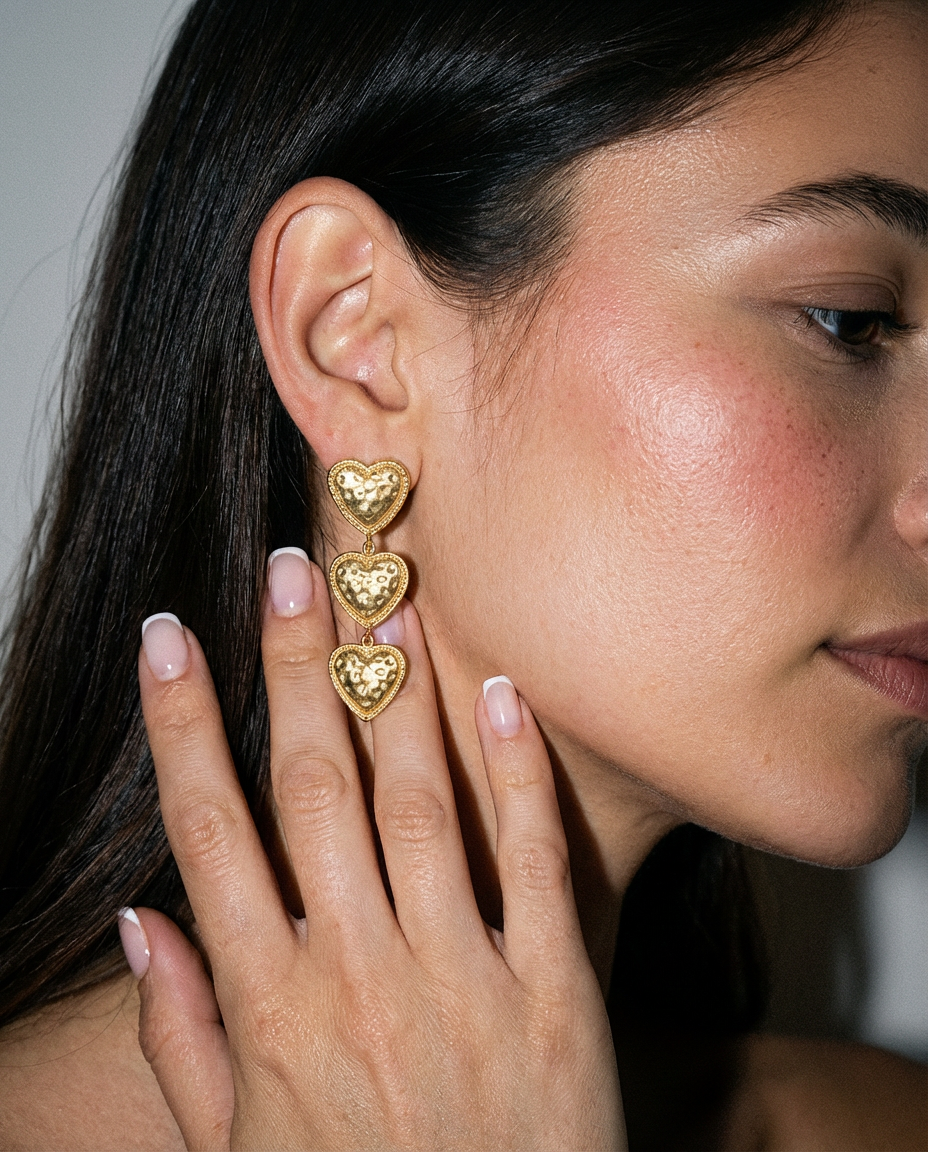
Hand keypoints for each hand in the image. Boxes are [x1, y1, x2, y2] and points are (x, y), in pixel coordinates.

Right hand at [130, 551, 624, 1149]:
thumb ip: (180, 1039)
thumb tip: (136, 922)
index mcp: (272, 1010)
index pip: (209, 833)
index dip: (183, 725)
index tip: (170, 638)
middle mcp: (360, 975)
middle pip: (314, 787)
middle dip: (295, 667)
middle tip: (289, 568)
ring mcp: (463, 979)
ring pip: (420, 804)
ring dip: (398, 693)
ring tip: (384, 598)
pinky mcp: (553, 994)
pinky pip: (531, 863)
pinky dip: (515, 773)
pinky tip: (496, 694)